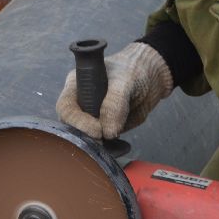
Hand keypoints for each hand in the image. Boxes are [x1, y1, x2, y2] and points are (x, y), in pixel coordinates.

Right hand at [55, 42, 173, 139]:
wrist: (152, 77)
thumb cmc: (133, 70)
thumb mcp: (124, 82)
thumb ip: (115, 104)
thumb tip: (108, 133)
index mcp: (76, 85)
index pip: (66, 108)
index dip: (79, 122)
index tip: (98, 130)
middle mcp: (80, 103)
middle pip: (72, 127)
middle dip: (86, 137)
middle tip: (105, 141)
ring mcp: (92, 117)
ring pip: (87, 139)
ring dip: (100, 146)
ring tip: (117, 146)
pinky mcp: (105, 128)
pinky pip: (104, 144)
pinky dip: (112, 149)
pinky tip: (124, 147)